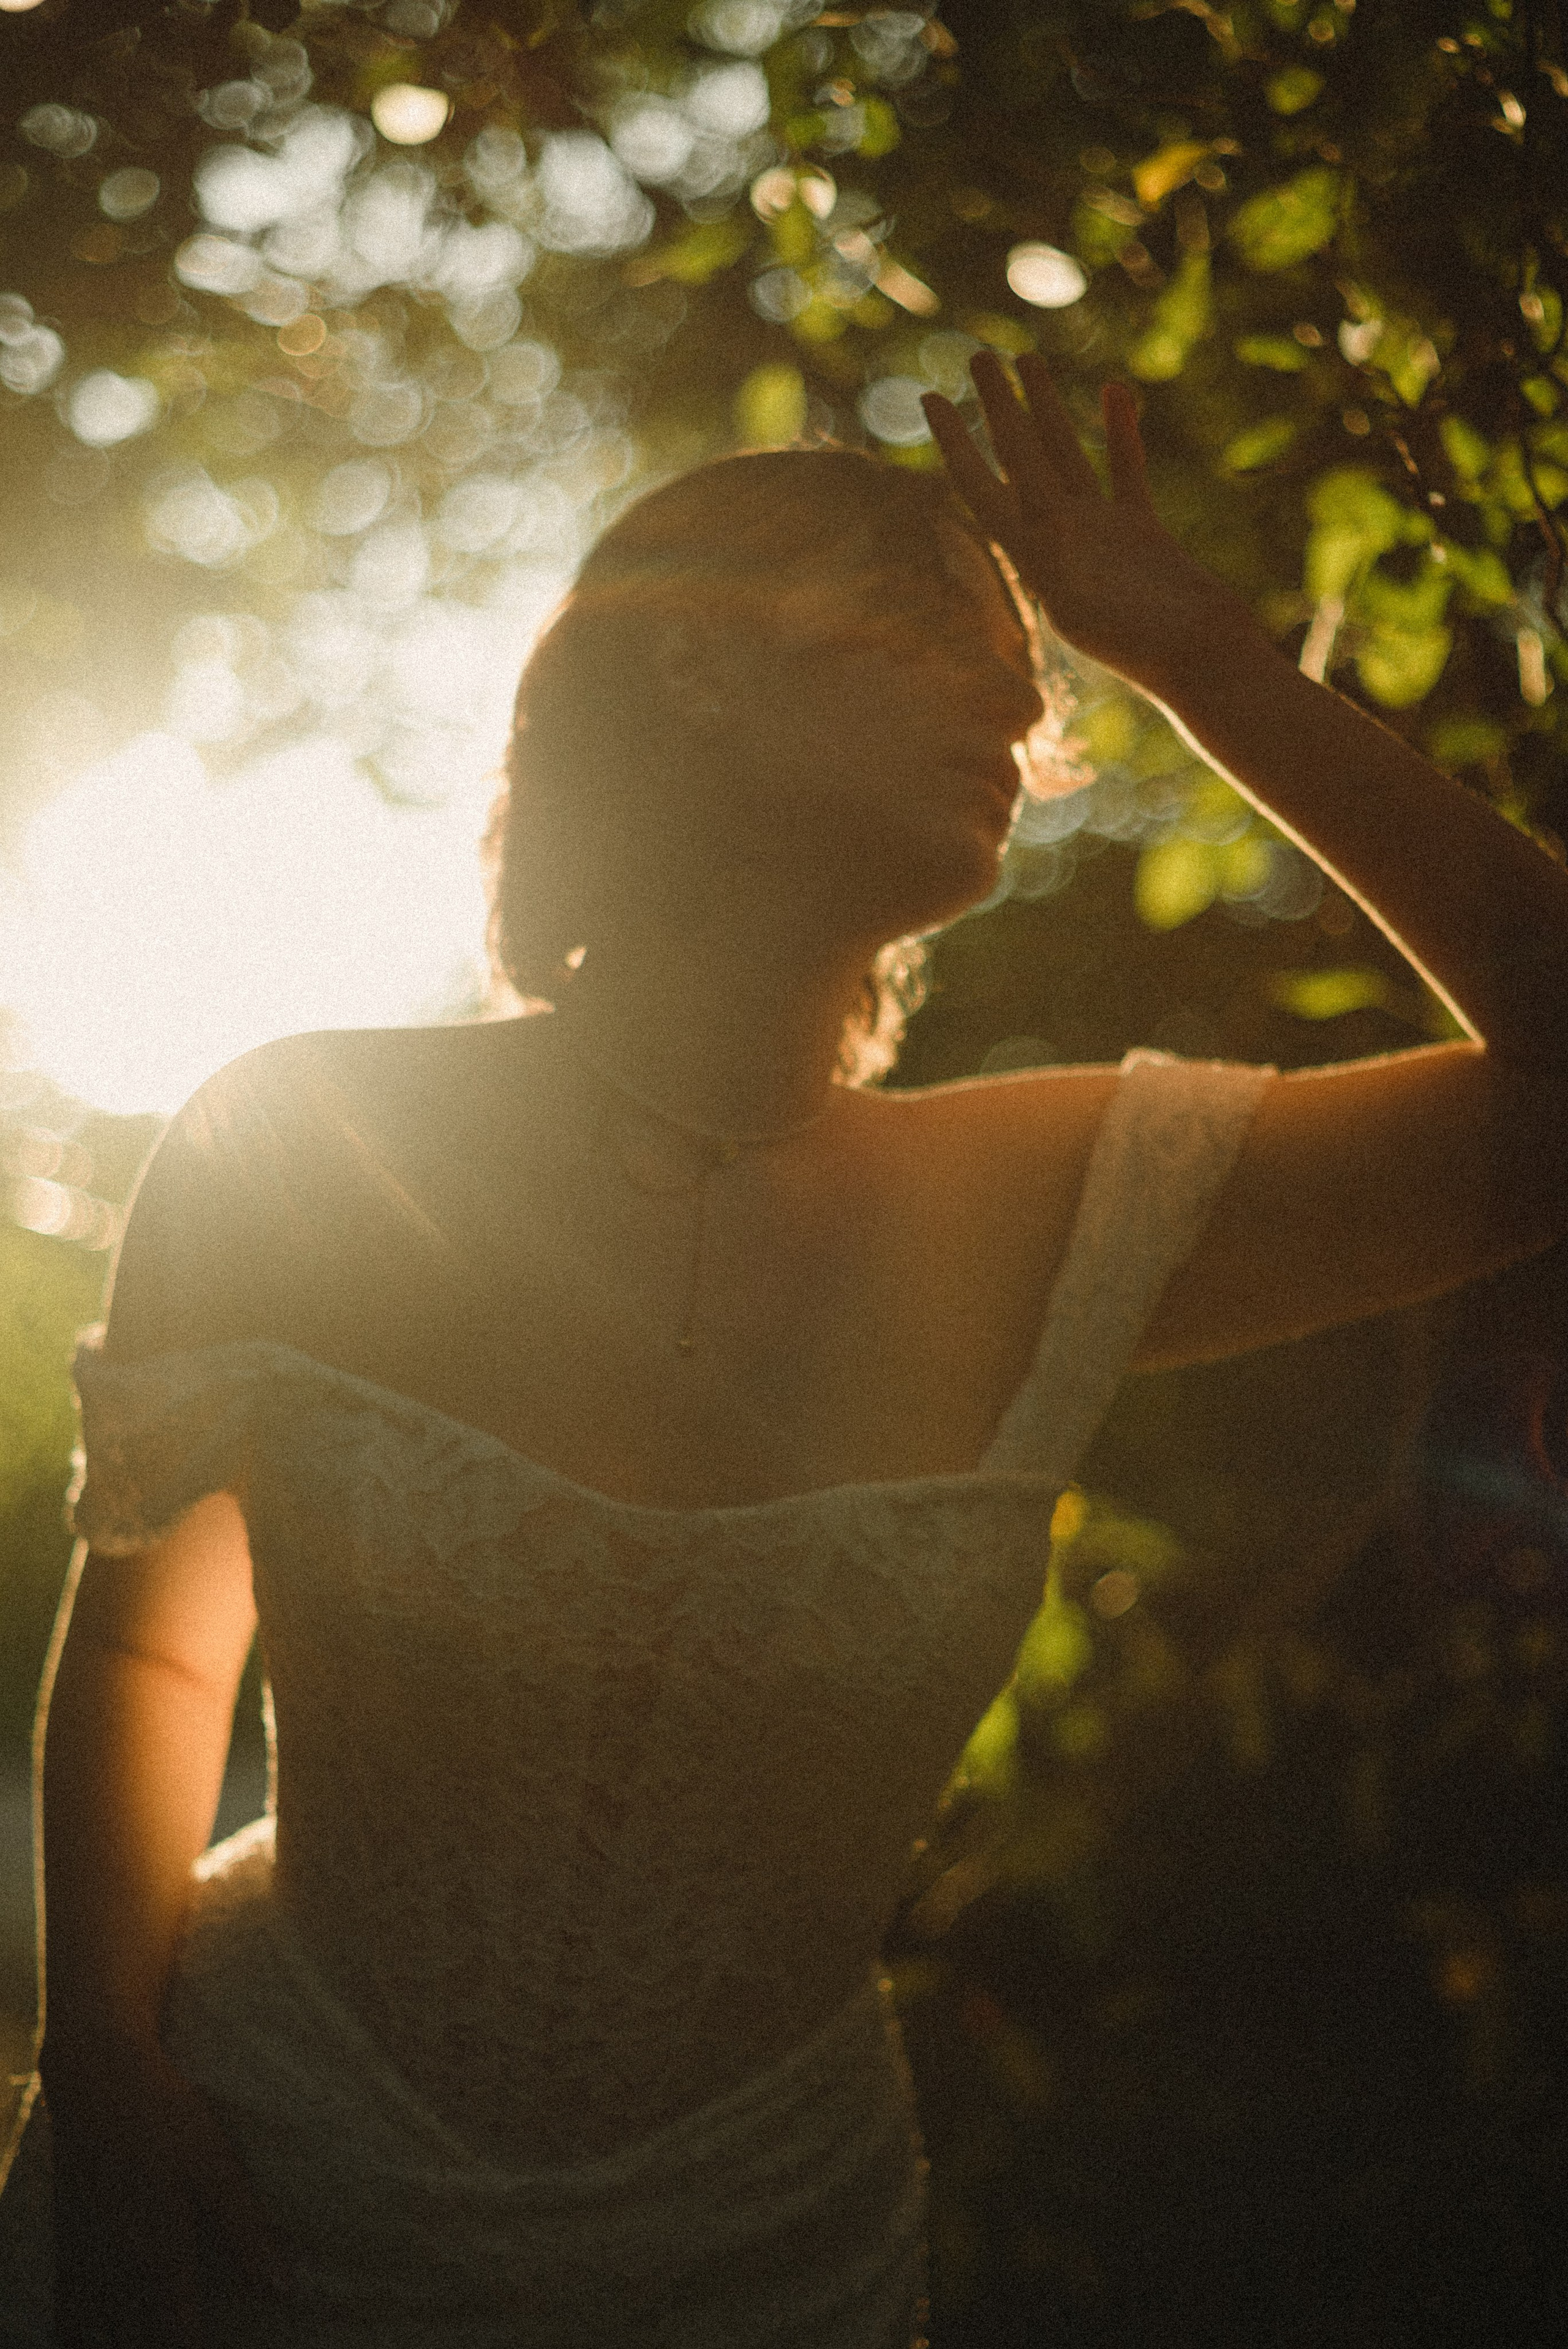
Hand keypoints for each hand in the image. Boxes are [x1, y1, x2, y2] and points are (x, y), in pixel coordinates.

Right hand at [43, 2027, 280, 2347]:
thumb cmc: (165, 2118)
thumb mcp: (216, 2168)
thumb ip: (248, 2232)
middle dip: (163, 2348)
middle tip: (191, 2343)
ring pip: (99, 2336)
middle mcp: (119, 2273)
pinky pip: (68, 2312)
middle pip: (137, 2345)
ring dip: (122, 2344)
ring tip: (149, 2343)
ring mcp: (88, 2262)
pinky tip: (90, 2342)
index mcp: (161, 2259)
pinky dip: (80, 2336)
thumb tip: (286, 2289)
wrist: (98, 2080)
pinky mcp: (69, 2244)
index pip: (180, 2342)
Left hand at [922, 352, 1262, 698]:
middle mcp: (1060, 542)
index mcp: (1037, 559)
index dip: (954, 444)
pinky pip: (1123, 470)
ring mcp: (1099, 535)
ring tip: (1026, 358)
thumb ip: (1062, 567)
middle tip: (979, 355)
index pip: (981, 490)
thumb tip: (1044, 530)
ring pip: (1065, 457)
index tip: (930, 399)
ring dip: (1045, 409)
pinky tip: (1111, 388)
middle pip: (1020, 460)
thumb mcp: (1088, 611)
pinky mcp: (1141, 532)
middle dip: (997, 408)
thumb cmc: (1152, 650)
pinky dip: (1118, 431)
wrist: (1206, 666)